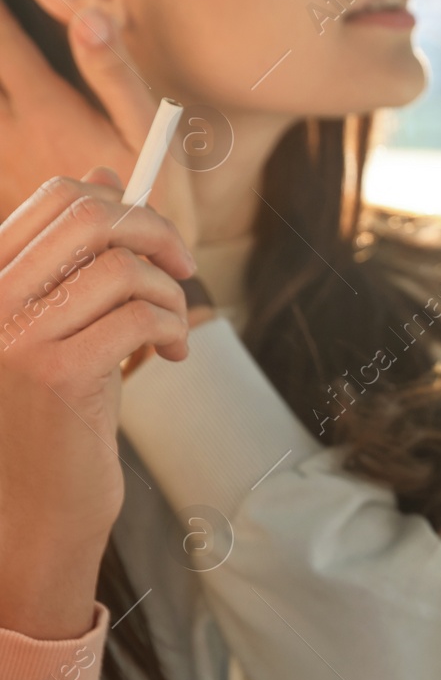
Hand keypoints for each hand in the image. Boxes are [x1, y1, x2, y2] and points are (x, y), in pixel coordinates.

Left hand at [0, 0, 198, 243]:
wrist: (141, 275)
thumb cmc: (159, 199)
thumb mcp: (150, 135)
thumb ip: (115, 73)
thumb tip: (86, 16)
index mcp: (47, 110)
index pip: (4, 45)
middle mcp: (11, 133)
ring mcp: (1, 161)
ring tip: (0, 63)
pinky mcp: (3, 186)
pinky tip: (12, 120)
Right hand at [0, 171, 195, 638]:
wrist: (35, 502)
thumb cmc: (56, 409)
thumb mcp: (64, 320)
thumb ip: (77, 256)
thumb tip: (106, 177)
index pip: (55, 198)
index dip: (124, 207)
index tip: (159, 244)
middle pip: (93, 217)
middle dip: (158, 234)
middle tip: (184, 271)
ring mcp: (16, 335)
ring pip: (126, 268)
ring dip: (170, 295)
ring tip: (170, 332)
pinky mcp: (58, 372)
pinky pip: (141, 315)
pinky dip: (172, 328)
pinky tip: (168, 356)